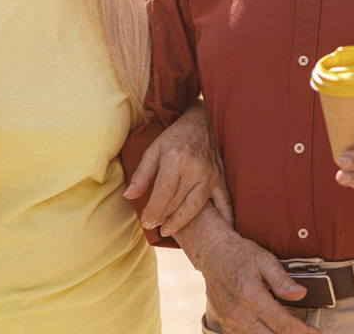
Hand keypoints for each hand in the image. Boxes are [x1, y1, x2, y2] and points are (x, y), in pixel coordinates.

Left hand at [125, 101, 232, 235]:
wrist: (202, 122)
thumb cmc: (175, 137)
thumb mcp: (154, 149)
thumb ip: (142, 174)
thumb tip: (129, 196)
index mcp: (175, 161)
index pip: (162, 195)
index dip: (153, 213)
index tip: (146, 223)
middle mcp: (195, 170)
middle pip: (177, 203)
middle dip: (163, 218)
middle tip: (155, 227)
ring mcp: (210, 176)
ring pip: (195, 207)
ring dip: (181, 222)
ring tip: (169, 230)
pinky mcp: (221, 179)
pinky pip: (224, 203)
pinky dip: (223, 218)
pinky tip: (219, 230)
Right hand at [180, 214, 319, 333]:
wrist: (213, 254)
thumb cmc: (239, 254)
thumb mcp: (264, 260)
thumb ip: (282, 280)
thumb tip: (301, 294)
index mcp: (251, 297)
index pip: (282, 324)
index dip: (302, 332)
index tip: (315, 333)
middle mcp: (239, 314)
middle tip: (307, 333)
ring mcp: (230, 322)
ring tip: (291, 331)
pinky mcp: (226, 325)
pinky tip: (271, 330)